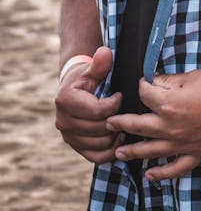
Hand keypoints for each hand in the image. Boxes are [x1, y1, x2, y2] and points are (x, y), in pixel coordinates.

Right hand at [55, 46, 122, 163]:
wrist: (75, 89)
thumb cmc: (88, 77)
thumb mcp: (93, 68)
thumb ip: (100, 63)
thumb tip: (105, 53)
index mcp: (65, 100)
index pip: (97, 111)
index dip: (115, 105)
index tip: (120, 96)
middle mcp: (62, 121)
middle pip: (99, 129)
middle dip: (117, 121)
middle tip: (127, 112)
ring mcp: (68, 136)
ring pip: (99, 145)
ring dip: (115, 137)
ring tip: (125, 124)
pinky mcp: (75, 146)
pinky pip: (95, 157)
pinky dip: (110, 152)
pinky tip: (119, 139)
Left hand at [106, 70, 200, 179]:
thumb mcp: (192, 77)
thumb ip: (169, 82)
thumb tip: (154, 82)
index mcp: (168, 104)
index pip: (144, 94)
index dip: (141, 86)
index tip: (140, 82)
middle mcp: (170, 127)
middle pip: (138, 125)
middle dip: (121, 123)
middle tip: (108, 123)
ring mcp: (181, 143)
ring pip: (150, 150)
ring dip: (132, 151)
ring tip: (118, 152)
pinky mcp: (195, 153)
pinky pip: (174, 168)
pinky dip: (161, 174)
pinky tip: (150, 175)